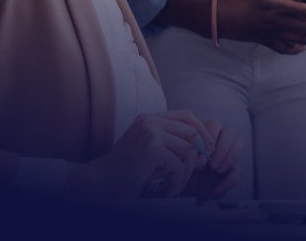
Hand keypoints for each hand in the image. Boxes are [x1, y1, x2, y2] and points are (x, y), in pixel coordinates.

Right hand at [69, 110, 212, 198]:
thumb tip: (204, 149)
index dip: (202, 131)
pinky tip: (168, 189)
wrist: (99, 182)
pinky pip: (179, 164)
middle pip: (192, 131)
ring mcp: (150, 132)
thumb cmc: (125, 171)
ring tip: (175, 185)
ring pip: (188, 149)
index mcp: (150, 118)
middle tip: (195, 171)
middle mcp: (151, 120)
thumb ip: (173, 144)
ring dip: (186, 172)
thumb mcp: (151, 151)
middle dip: (199, 153)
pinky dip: (177, 181)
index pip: (187, 115)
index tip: (206, 150)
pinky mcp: (151, 147)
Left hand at [181, 119, 239, 200]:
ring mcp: (227, 153)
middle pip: (231, 132)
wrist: (181, 189)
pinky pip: (238, 170)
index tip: (203, 152)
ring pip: (239, 143)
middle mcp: (218, 140)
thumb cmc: (181, 170)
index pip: (215, 125)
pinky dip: (228, 181)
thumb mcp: (182, 161)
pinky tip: (216, 190)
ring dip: (229, 158)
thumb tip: (203, 157)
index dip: (211, 137)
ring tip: (216, 171)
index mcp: (205, 133)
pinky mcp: (232, 169)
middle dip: (223, 148)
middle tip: (212, 164)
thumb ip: (192, 155)